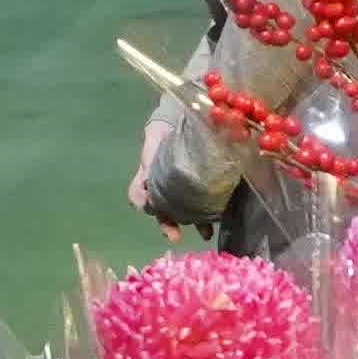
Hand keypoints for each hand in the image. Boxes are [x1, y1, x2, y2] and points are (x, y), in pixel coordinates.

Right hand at [132, 86, 252, 229]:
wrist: (182, 122)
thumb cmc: (165, 132)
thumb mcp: (154, 137)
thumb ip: (152, 149)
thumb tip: (153, 172)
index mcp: (148, 176)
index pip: (137, 195)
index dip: (143, 201)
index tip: (150, 205)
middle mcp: (162, 188)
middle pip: (161, 211)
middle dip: (168, 225)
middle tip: (174, 235)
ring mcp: (181, 191)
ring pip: (184, 212)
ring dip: (194, 224)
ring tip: (205, 235)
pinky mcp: (201, 188)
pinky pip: (204, 204)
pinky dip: (211, 213)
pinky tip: (219, 218)